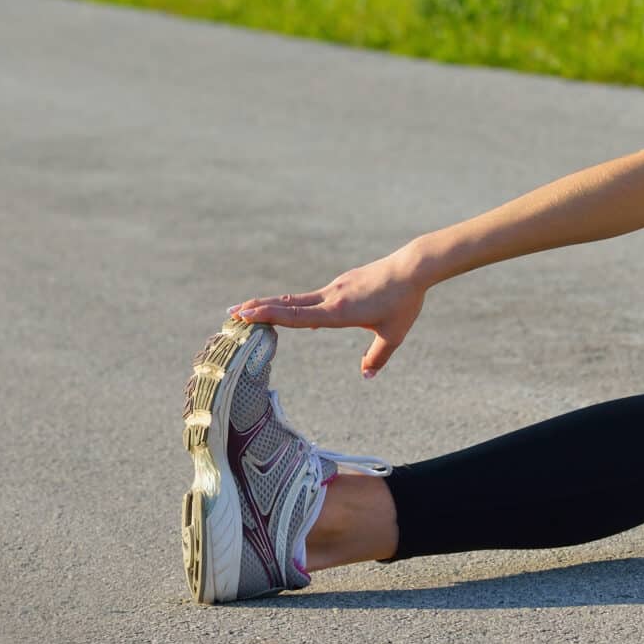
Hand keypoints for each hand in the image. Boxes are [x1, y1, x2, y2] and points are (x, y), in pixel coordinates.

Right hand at [227, 252, 427, 377]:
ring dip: (272, 304)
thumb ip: (377, 356)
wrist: (412, 268)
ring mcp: (336, 287)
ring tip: (250, 308)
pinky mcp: (342, 283)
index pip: (298, 316)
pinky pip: (313, 297)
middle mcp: (332, 297)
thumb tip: (366, 375)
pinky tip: (286, 309)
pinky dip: (293, 303)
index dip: (270, 316)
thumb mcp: (393, 335)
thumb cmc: (404, 303)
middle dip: (258, 308)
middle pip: (288, 304)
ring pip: (297, 298)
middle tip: (231, 313)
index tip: (245, 316)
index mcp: (339, 311)